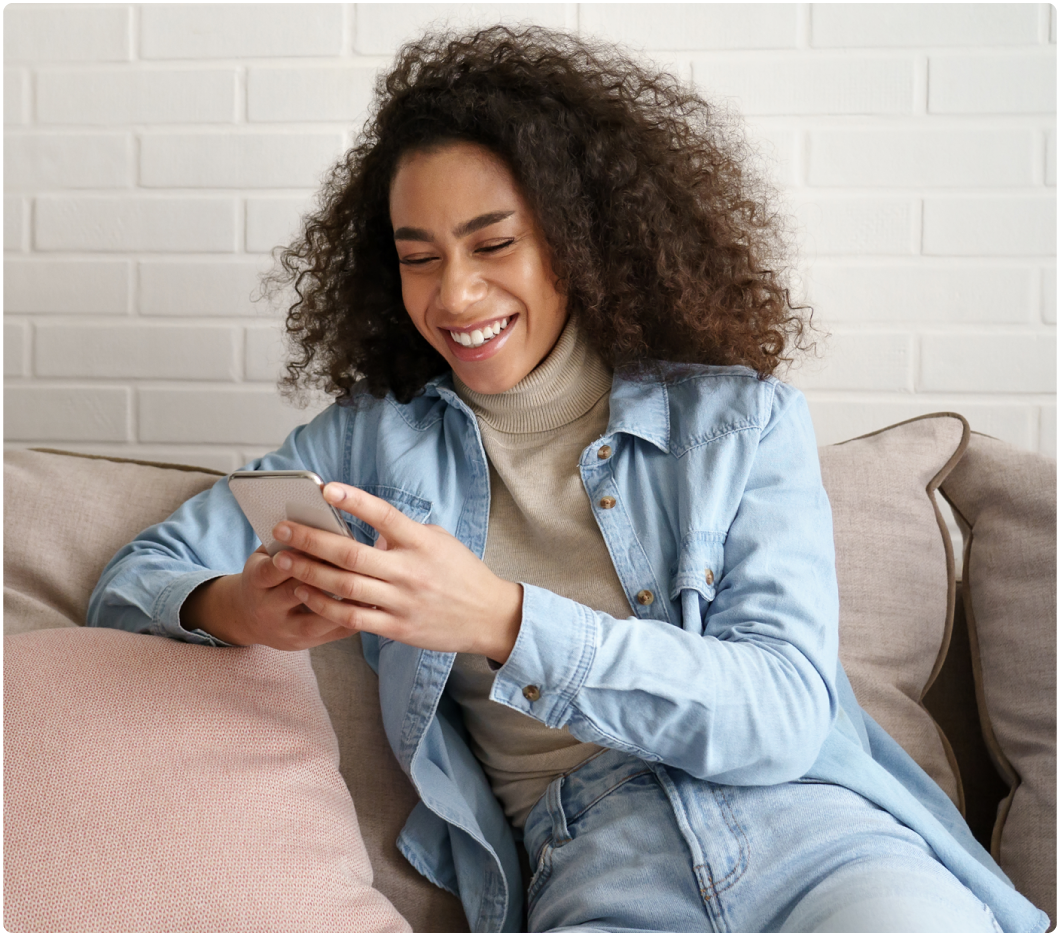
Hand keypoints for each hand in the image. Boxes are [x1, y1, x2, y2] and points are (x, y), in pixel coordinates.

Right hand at [180, 546, 356, 650]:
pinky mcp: (306, 643)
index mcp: (255, 582)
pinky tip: (373, 600)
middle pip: (296, 592)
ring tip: (369, 580)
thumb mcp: (264, 557)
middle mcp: (268, 609)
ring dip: (344, 599)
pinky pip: (335, 632)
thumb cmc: (266, 576)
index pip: (272, 570)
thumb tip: (323, 525)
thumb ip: (286, 544)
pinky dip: (355, 615)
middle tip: (353, 557)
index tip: (319, 541)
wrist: (250, 618)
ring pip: (319, 618)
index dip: (295, 556)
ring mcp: (287, 630)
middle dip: (323, 574)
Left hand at [270, 482, 523, 662]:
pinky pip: (352, 618)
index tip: (325, 489)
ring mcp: (402, 601)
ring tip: (281, 560)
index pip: (384, 515)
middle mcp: (410, 570)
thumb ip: (403, 533)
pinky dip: (324, 605)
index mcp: (422, 542)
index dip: (353, 501)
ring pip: (345, 586)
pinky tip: (305, 592)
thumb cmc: (461, 573)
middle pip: (351, 553)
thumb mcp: (439, 541)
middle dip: (311, 539)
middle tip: (281, 529)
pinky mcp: (397, 627)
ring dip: (308, 571)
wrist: (489, 617)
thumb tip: (365, 525)